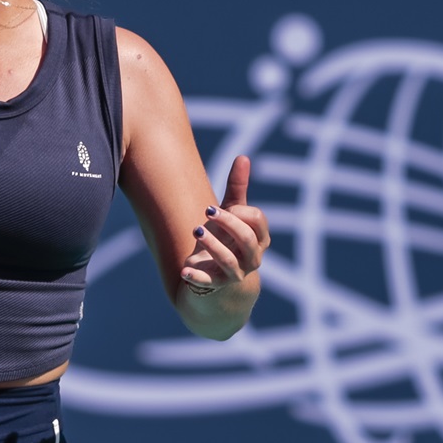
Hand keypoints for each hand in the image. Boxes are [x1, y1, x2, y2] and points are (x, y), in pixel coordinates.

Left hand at [182, 155, 268, 295]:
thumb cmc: (226, 237)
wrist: (214, 273)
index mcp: (259, 238)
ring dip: (212, 245)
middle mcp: (252, 258)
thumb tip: (243, 157)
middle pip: (247, 239)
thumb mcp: (231, 213)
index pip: (257, 221)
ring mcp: (235, 274)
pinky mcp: (216, 285)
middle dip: (228, 223)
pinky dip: (196, 277)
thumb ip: (237, 188)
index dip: (239, 211)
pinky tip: (183, 269)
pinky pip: (208, 283)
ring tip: (196, 230)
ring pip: (228, 261)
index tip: (218, 207)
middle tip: (207, 212)